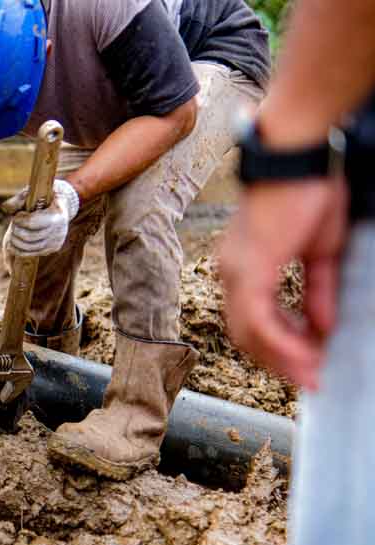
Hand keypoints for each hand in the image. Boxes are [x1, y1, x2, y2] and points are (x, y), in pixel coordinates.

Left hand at [0, 179, 78, 267]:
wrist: (62, 206)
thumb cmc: (45, 197)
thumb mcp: (36, 192)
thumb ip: (21, 198)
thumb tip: (6, 206)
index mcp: (57, 214)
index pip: (33, 222)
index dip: (20, 220)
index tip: (16, 216)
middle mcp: (59, 230)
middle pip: (30, 237)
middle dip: (17, 230)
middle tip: (13, 224)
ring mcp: (55, 242)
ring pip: (30, 247)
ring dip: (16, 241)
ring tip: (12, 233)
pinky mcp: (50, 249)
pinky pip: (32, 253)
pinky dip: (19, 250)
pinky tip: (11, 245)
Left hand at [218, 178, 347, 389]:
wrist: (298, 155)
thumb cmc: (307, 192)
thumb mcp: (320, 252)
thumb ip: (318, 292)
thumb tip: (323, 328)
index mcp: (243, 267)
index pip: (252, 321)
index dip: (279, 347)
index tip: (307, 364)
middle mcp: (231, 272)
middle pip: (246, 334)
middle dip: (279, 361)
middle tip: (310, 379)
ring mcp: (236, 271)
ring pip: (250, 333)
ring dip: (282, 358)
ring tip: (312, 374)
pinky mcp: (250, 268)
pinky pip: (260, 319)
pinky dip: (283, 341)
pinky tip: (306, 354)